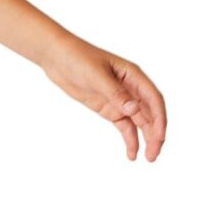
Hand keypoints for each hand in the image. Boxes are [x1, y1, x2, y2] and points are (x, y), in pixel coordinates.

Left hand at [40, 37, 166, 160]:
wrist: (57, 57)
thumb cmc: (78, 58)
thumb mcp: (96, 75)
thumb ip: (115, 93)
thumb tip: (133, 110)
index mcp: (134, 76)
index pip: (154, 100)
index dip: (159, 119)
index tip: (159, 137)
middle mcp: (131, 88)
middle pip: (150, 114)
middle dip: (155, 135)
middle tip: (154, 155)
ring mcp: (120, 100)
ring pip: (139, 122)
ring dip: (145, 139)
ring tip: (148, 158)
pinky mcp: (108, 108)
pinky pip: (124, 126)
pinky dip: (129, 139)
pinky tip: (131, 153)